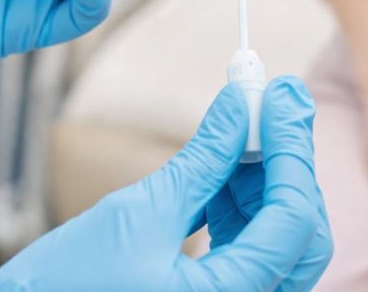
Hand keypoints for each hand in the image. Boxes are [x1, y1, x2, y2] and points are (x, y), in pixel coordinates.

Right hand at [0, 78, 332, 291]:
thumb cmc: (68, 284)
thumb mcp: (140, 212)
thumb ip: (203, 158)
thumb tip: (240, 102)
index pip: (293, 221)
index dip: (292, 148)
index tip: (280, 93)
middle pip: (299, 234)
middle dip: (286, 162)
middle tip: (273, 101)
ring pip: (277, 238)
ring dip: (262, 178)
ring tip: (233, 129)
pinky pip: (249, 249)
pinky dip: (241, 204)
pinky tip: (221, 165)